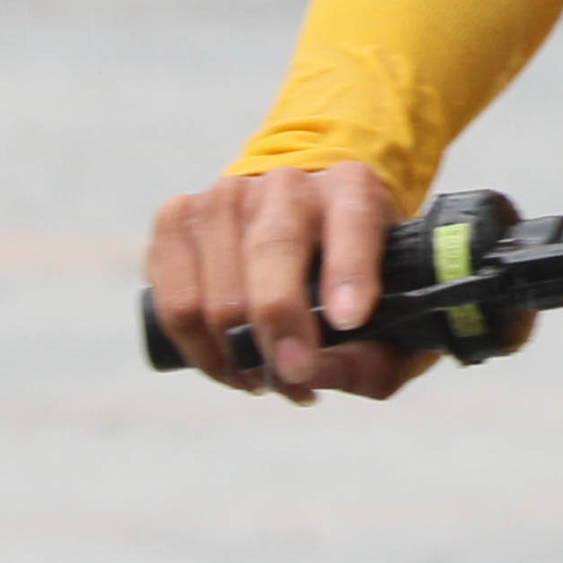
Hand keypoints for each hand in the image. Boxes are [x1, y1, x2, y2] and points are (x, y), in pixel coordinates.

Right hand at [143, 160, 435, 406]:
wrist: (296, 223)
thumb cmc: (349, 281)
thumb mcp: (389, 313)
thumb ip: (373, 356)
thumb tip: (315, 375)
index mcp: (353, 189)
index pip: (353, 220)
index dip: (349, 270)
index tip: (350, 319)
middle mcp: (287, 183)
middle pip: (272, 250)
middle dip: (279, 322)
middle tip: (294, 375)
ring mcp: (225, 196)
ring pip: (215, 288)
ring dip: (236, 353)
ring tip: (263, 379)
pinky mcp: (177, 218)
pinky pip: (173, 299)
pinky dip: (197, 347)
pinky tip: (227, 364)